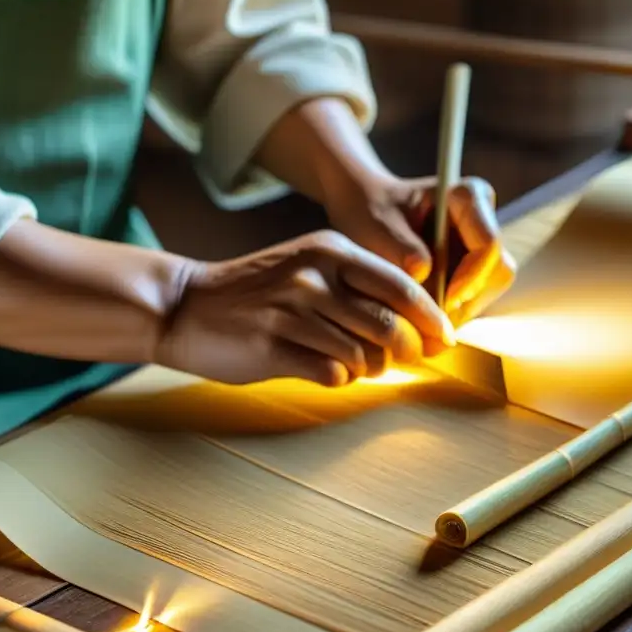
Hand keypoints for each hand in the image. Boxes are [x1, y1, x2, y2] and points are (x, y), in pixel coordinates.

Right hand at [153, 230, 455, 387]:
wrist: (187, 305)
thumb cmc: (258, 293)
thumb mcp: (308, 268)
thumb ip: (357, 288)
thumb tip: (414, 329)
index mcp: (331, 250)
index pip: (401, 285)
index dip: (430, 317)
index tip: (444, 339)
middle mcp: (315, 276)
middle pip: (388, 324)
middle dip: (404, 351)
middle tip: (399, 360)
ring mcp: (292, 311)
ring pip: (362, 355)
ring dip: (368, 369)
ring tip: (352, 365)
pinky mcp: (272, 347)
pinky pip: (332, 375)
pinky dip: (338, 381)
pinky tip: (325, 372)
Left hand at [325, 174, 516, 324]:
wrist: (367, 215)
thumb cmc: (372, 211)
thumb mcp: (378, 225)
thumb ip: (400, 247)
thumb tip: (423, 273)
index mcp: (468, 196)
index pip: (488, 244)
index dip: (470, 277)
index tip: (442, 300)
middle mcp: (483, 219)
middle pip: (497, 270)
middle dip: (468, 300)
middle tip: (431, 319)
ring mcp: (480, 247)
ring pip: (490, 289)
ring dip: (460, 311)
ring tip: (422, 321)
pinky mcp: (473, 270)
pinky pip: (476, 299)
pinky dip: (452, 314)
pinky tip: (423, 320)